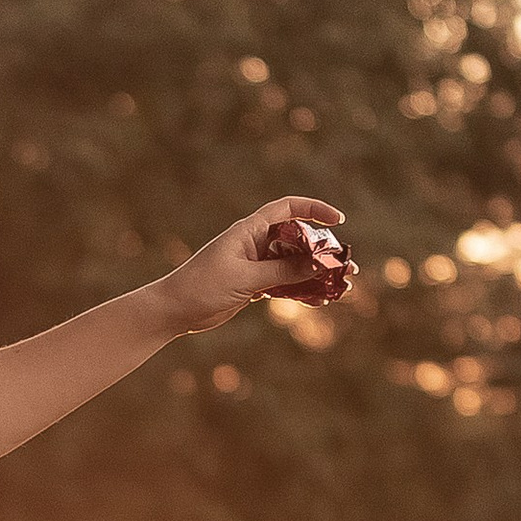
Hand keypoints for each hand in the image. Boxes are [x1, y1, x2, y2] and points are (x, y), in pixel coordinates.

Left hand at [156, 200, 351, 337]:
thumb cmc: (202, 287)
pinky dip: (302, 290)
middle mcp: (255, 243)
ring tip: (342, 286)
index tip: (338, 220)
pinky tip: (321, 300)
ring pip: (294, 264)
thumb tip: (317, 264)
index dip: (314, 210)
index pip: (288, 209)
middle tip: (346, 265)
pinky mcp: (254, 284)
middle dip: (323, 251)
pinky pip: (285, 283)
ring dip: (316, 273)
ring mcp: (255, 264)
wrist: (174, 310)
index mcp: (249, 230)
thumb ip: (281, 271)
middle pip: (297, 239)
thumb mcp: (245, 279)